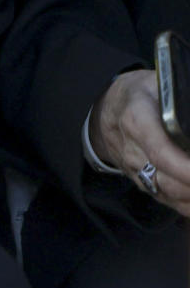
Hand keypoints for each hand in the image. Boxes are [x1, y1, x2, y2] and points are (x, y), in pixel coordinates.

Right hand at [90, 70, 189, 215]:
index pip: (161, 153)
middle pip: (170, 182)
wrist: (106, 111)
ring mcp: (138, 174)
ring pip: (174, 197)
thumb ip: (182, 97)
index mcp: (137, 121)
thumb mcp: (157, 83)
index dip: (186, 169)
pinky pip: (174, 204)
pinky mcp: (146, 187)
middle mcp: (134, 153)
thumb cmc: (139, 94)